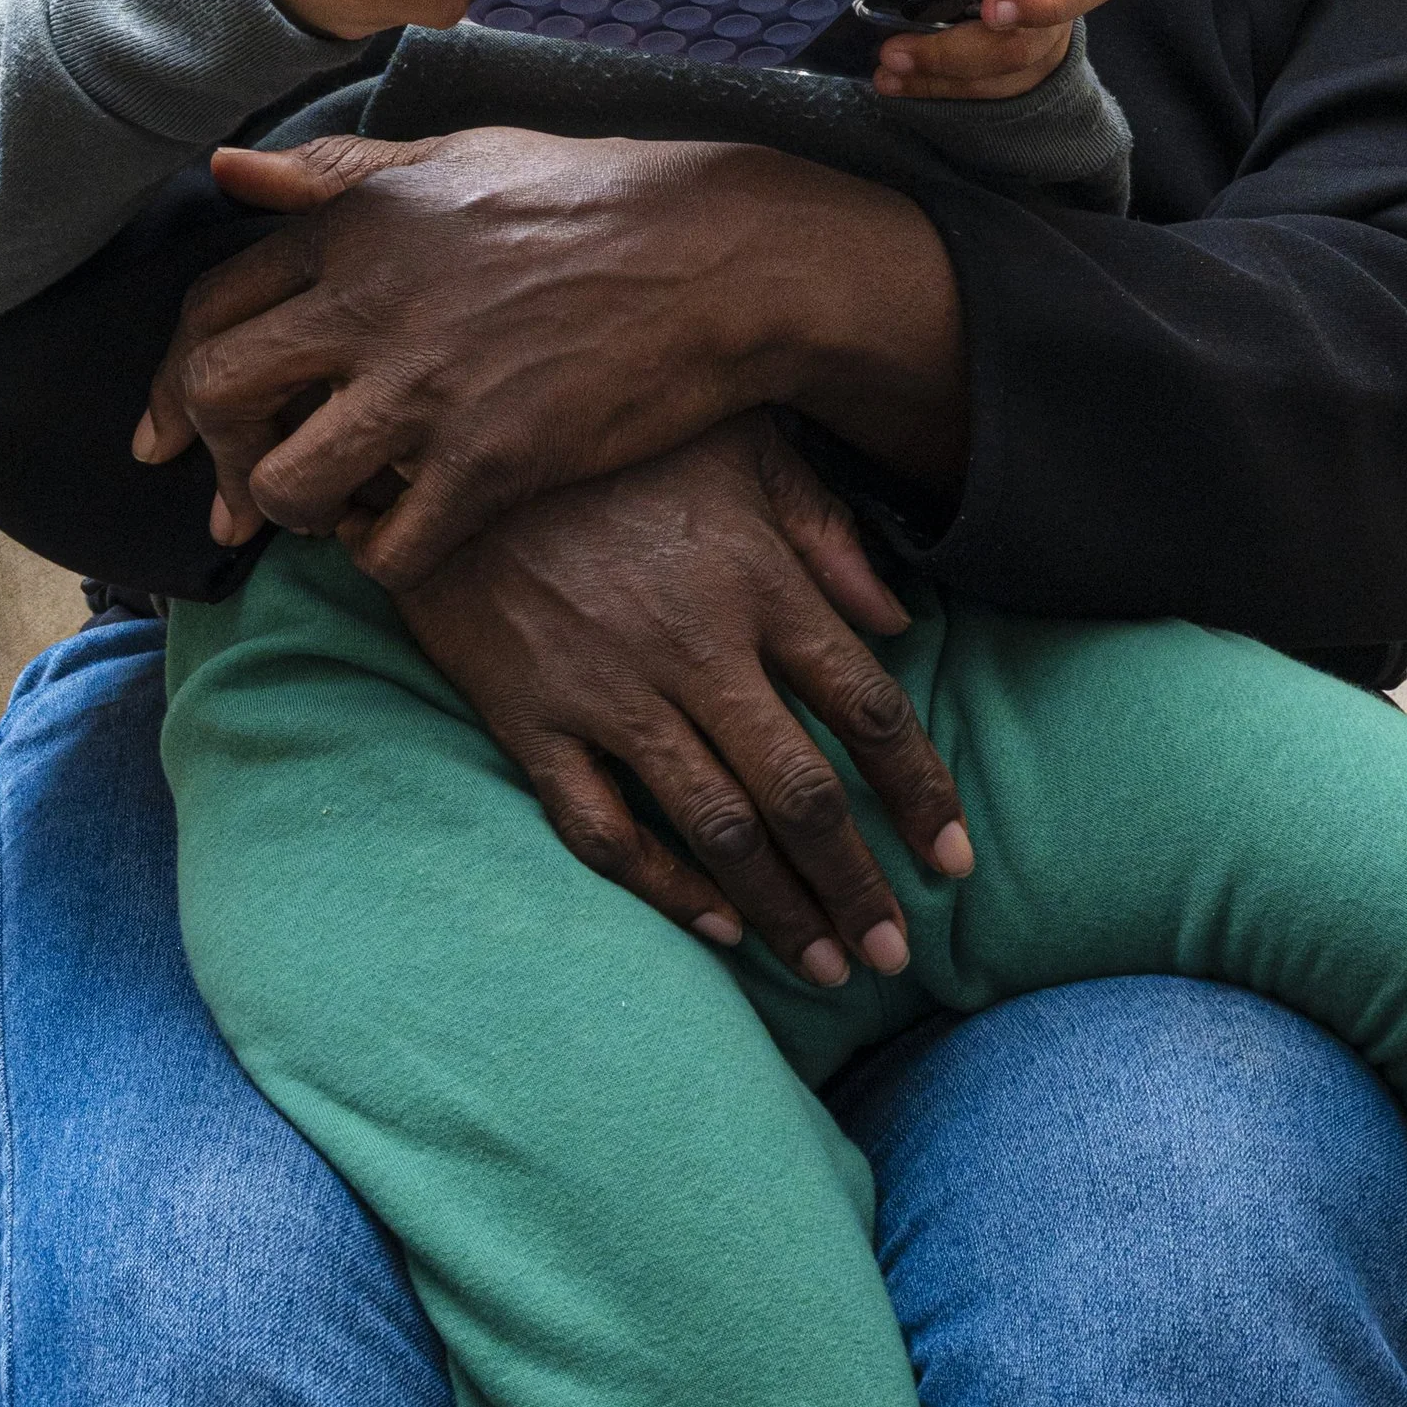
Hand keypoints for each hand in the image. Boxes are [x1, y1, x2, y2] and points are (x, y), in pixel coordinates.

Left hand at [134, 124, 967, 574]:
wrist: (721, 257)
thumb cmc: (597, 197)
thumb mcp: (458, 154)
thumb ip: (337, 172)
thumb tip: (224, 169)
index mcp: (356, 226)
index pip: (210, 307)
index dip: (173, 377)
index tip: (165, 429)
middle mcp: (372, 303)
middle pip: (218, 394)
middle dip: (208, 454)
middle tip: (230, 493)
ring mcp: (429, 386)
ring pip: (290, 481)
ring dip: (292, 512)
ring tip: (328, 514)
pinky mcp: (493, 460)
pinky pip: (390, 545)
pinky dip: (383, 559)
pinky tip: (404, 540)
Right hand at [397, 415, 973, 985]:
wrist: (450, 442)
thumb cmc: (612, 439)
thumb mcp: (738, 443)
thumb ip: (824, 527)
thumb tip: (899, 620)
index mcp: (756, 581)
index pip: (868, 709)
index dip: (923, 794)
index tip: (956, 861)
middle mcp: (694, 649)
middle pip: (802, 792)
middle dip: (858, 884)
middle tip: (894, 953)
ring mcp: (609, 691)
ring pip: (716, 826)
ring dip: (779, 909)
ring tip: (826, 968)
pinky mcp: (531, 720)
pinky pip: (603, 828)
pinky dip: (663, 887)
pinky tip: (714, 925)